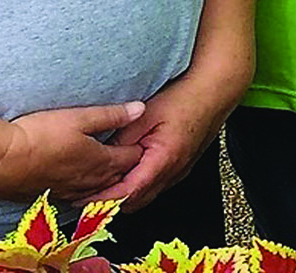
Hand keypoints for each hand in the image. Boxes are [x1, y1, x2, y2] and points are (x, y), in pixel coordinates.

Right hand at [0, 101, 146, 200]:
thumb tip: (140, 109)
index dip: (139, 147)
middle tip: (132, 155)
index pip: (131, 158)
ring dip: (108, 180)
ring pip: (98, 189)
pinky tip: (81, 183)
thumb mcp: (79, 117)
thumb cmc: (39, 136)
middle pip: (118, 177)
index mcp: (100, 162)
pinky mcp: (52, 197)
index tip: (143, 139)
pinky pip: (78, 196)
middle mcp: (89, 182)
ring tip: (111, 170)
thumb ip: (111, 115)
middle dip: (127, 167)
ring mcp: (70, 192)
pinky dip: (87, 189)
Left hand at [85, 71, 243, 209]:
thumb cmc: (183, 99)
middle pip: (135, 203)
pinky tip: (121, 175)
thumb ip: (122, 138)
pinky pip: (153, 187)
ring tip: (98, 187)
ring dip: (121, 197)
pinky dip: (134, 188)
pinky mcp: (179, 168)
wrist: (213, 92)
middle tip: (83, 196)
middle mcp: (172, 173)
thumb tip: (100, 156)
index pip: (128, 193)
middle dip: (108, 204)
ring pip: (144, 197)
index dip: (102, 200)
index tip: (82, 199)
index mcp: (163, 160)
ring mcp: (177, 173)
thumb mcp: (145, 115)